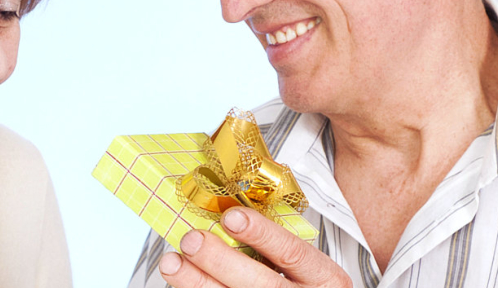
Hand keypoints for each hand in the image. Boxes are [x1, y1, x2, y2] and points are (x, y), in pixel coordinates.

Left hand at [158, 207, 348, 287]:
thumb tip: (225, 217)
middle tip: (192, 240)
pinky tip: (182, 284)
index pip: (293, 253)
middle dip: (222, 261)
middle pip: (263, 284)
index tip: (231, 216)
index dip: (262, 235)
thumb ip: (275, 247)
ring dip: (198, 283)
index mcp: (324, 279)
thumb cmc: (304, 286)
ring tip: (173, 263)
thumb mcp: (305, 266)